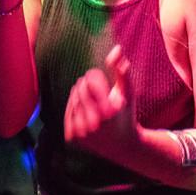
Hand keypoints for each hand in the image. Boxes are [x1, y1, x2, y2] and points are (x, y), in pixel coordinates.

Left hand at [64, 45, 136, 159]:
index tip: (100, 79)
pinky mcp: (72, 138)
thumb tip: (116, 48)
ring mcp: (81, 133)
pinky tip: (86, 111)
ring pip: (72, 100)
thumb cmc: (126, 114)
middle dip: (87, 85)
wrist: (123, 146)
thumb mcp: (128, 92)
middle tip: (97, 91)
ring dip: (80, 96)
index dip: (94, 77)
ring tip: (93, 101)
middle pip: (79, 89)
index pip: (89, 81)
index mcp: (108, 112)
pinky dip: (75, 109)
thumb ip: (122, 70)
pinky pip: (67, 113)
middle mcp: (93, 125)